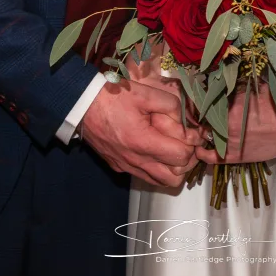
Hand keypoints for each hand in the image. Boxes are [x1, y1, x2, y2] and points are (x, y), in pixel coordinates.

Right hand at [81, 79, 202, 187]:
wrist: (83, 105)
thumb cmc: (114, 97)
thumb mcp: (144, 93)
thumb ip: (170, 105)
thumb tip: (185, 122)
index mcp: (142, 141)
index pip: (180, 157)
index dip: (192, 144)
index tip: (192, 133)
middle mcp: (135, 160)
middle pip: (175, 177)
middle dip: (187, 161)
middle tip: (187, 143)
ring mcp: (126, 166)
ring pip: (161, 182)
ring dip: (173, 169)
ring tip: (174, 149)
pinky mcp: (119, 167)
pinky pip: (146, 177)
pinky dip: (157, 170)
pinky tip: (156, 151)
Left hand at [195, 86, 275, 165]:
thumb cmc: (274, 108)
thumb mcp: (255, 90)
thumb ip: (238, 88)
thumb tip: (222, 80)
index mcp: (231, 107)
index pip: (205, 103)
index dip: (199, 101)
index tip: (195, 98)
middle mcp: (226, 126)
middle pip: (204, 120)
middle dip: (200, 116)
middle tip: (198, 113)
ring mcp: (229, 143)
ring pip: (206, 136)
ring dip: (201, 132)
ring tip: (198, 129)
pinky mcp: (234, 157)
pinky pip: (212, 157)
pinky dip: (203, 153)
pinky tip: (199, 149)